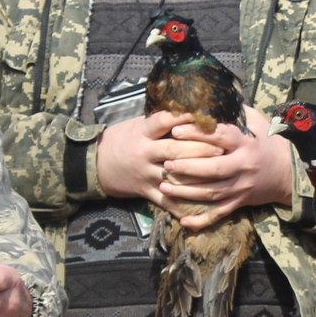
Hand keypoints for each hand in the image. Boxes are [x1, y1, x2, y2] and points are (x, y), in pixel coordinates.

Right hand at [94, 110, 221, 203]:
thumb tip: (187, 109)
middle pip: (174, 150)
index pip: (164, 121)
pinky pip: (166, 200)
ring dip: (196, 176)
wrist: (94, 165)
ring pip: (174, 176)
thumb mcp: (135, 125)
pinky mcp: (146, 191)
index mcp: (142, 132)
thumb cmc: (120, 140)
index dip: (184, 118)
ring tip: (218, 175)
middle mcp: (144, 152)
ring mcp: (145, 174)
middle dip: (199, 149)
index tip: (204, 115)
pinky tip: (200, 207)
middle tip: (221, 148)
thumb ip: (158, 122)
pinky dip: (183, 205)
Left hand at [158, 105, 294, 229]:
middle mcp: (244, 165)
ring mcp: (242, 186)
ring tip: (164, 185)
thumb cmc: (268, 142)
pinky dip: (201, 220)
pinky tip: (183, 220)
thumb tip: (214, 92)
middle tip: (166, 162)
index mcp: (246, 142)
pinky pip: (219, 213)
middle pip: (214, 169)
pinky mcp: (240, 202)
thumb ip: (235, 110)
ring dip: (186, 191)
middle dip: (187, 166)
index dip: (197, 134)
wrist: (289, 171)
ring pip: (211, 193)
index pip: (220, 137)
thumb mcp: (256, 121)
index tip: (176, 130)